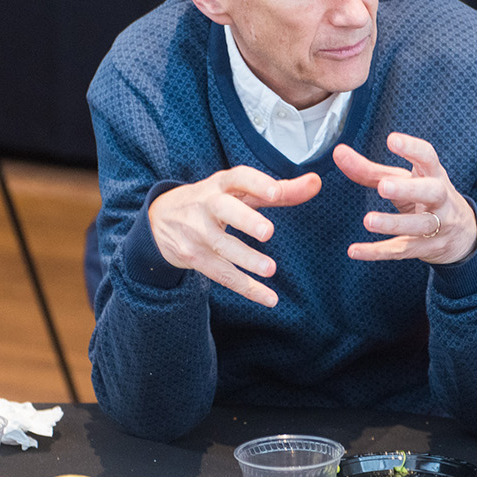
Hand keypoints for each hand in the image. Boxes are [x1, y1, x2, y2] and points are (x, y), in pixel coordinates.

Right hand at [147, 166, 321, 306]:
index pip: (238, 178)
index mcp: (221, 185)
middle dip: (245, 220)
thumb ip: (281, 190)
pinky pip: (223, 275)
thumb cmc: (212, 200)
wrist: (161, 220)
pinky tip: (269, 298)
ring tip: (270, 269)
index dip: (257, 184)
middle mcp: (207, 205)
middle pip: (225, 210)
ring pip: (223, 247)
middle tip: (269, 232)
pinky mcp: (196, 258)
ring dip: (246, 260)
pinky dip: (247, 288)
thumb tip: (316, 182)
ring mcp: (198, 233)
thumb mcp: (240, 191)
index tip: (276, 193)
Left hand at [333, 134, 476, 265]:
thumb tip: (338, 152)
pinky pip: (402, 250)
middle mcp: (440, 199)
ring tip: (368, 221)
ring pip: (419, 225)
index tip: (392, 139)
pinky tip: (355, 251)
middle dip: (408, 189)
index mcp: (434, 175)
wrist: (462, 235)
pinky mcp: (426, 248)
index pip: (428, 157)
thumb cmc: (425, 198)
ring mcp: (438, 226)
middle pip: (431, 192)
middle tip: (383, 186)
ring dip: (393, 223)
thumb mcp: (404, 180)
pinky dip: (378, 252)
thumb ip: (370, 169)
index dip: (412, 148)